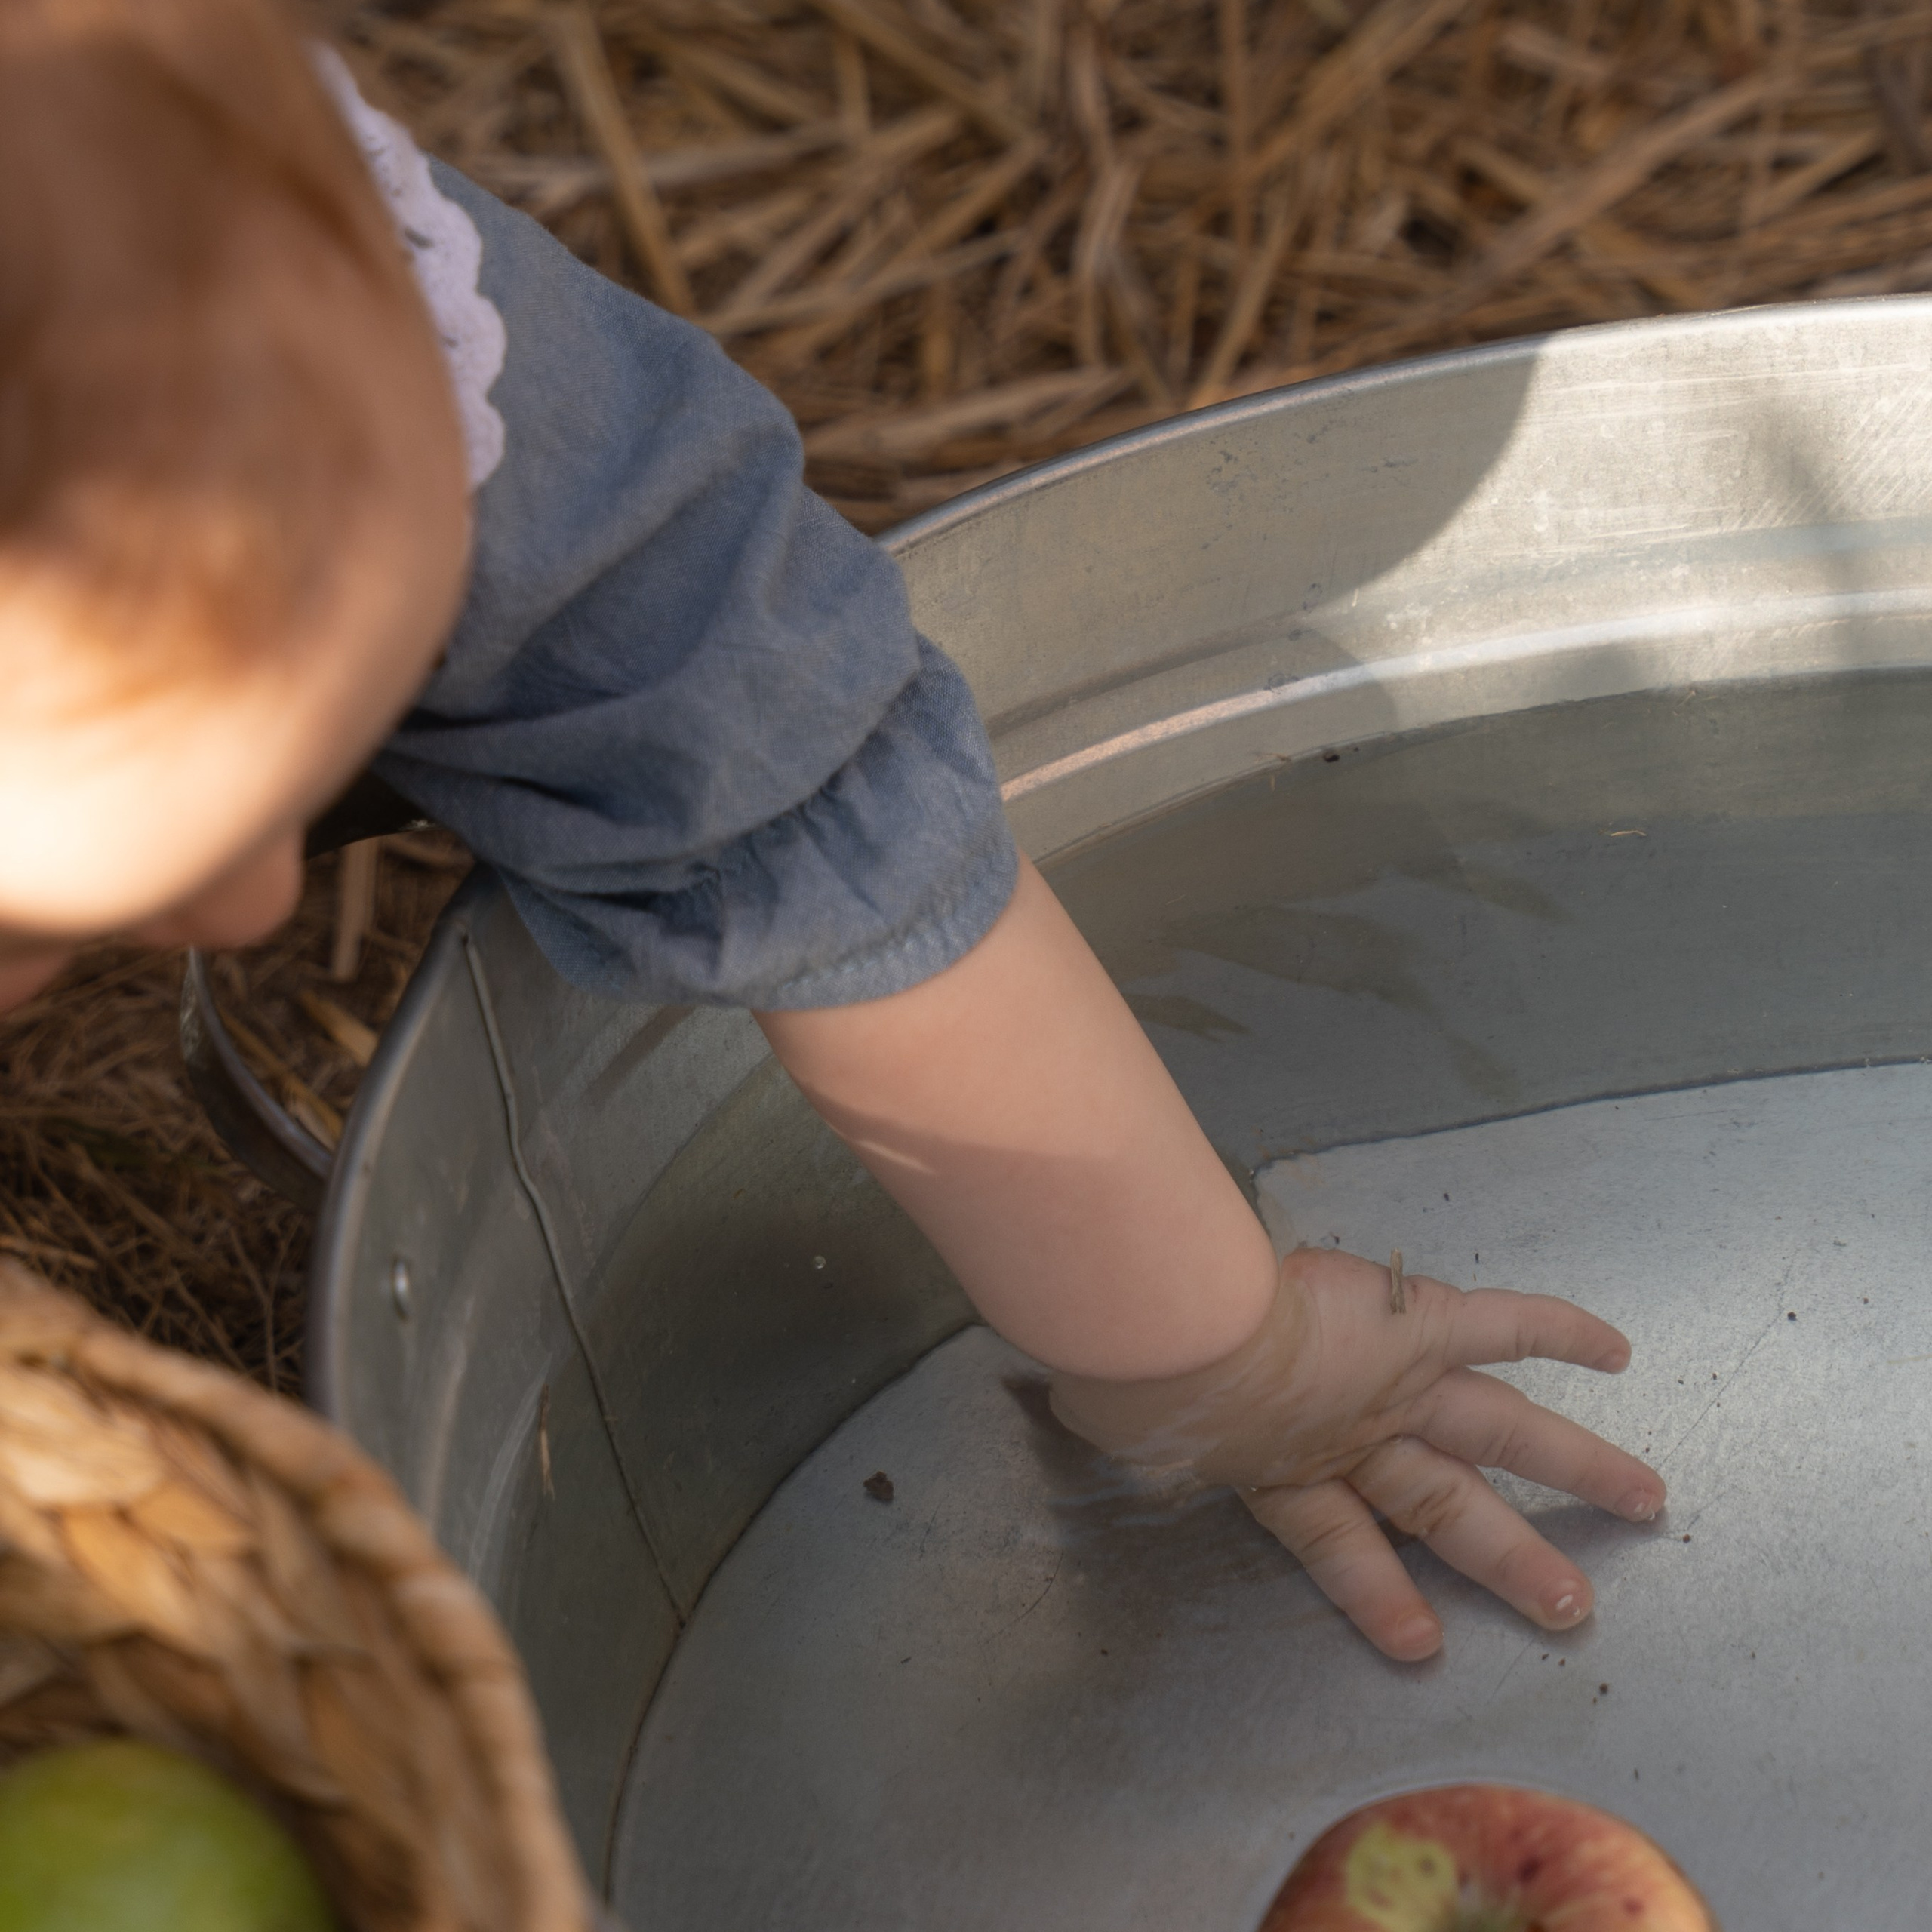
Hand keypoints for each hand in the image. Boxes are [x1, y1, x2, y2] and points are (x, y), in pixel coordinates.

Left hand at [1050, 1247, 1664, 1661]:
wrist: (1165, 1341)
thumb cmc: (1133, 1381)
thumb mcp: (1120, 1419)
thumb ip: (1124, 1421)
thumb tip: (1064, 1402)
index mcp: (1280, 1471)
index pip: (1339, 1539)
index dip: (1378, 1589)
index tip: (1419, 1635)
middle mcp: (1348, 1442)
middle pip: (1444, 1506)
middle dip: (1510, 1556)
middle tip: (1572, 1608)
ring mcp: (1391, 1388)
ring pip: (1501, 1431)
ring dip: (1574, 1465)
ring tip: (1644, 1503)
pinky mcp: (1412, 1328)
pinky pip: (1498, 1322)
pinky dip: (1554, 1327)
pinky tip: (1617, 1349)